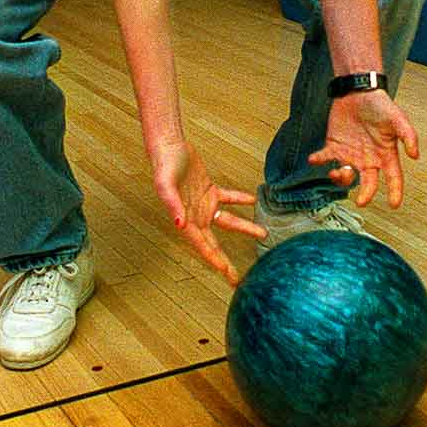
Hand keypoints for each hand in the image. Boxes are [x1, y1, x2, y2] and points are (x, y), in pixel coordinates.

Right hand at [149, 139, 263, 284]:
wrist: (168, 148)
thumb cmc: (164, 167)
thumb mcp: (165, 186)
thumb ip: (172, 206)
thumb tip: (180, 224)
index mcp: (186, 220)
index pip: (202, 246)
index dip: (214, 260)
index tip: (226, 274)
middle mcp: (196, 216)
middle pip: (214, 243)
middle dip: (225, 261)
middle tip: (237, 278)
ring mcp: (204, 204)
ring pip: (228, 221)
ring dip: (244, 228)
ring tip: (262, 233)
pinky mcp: (210, 190)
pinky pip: (229, 199)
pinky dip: (241, 200)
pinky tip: (254, 200)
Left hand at [308, 90, 419, 207]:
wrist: (358, 91)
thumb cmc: (380, 105)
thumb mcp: (398, 118)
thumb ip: (408, 136)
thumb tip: (415, 156)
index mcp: (386, 155)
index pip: (393, 178)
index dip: (395, 192)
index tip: (394, 205)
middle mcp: (368, 159)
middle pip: (368, 183)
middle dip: (365, 194)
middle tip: (361, 201)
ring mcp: (350, 155)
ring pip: (346, 175)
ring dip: (340, 178)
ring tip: (336, 172)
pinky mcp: (334, 146)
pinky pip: (325, 158)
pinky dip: (318, 160)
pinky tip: (315, 159)